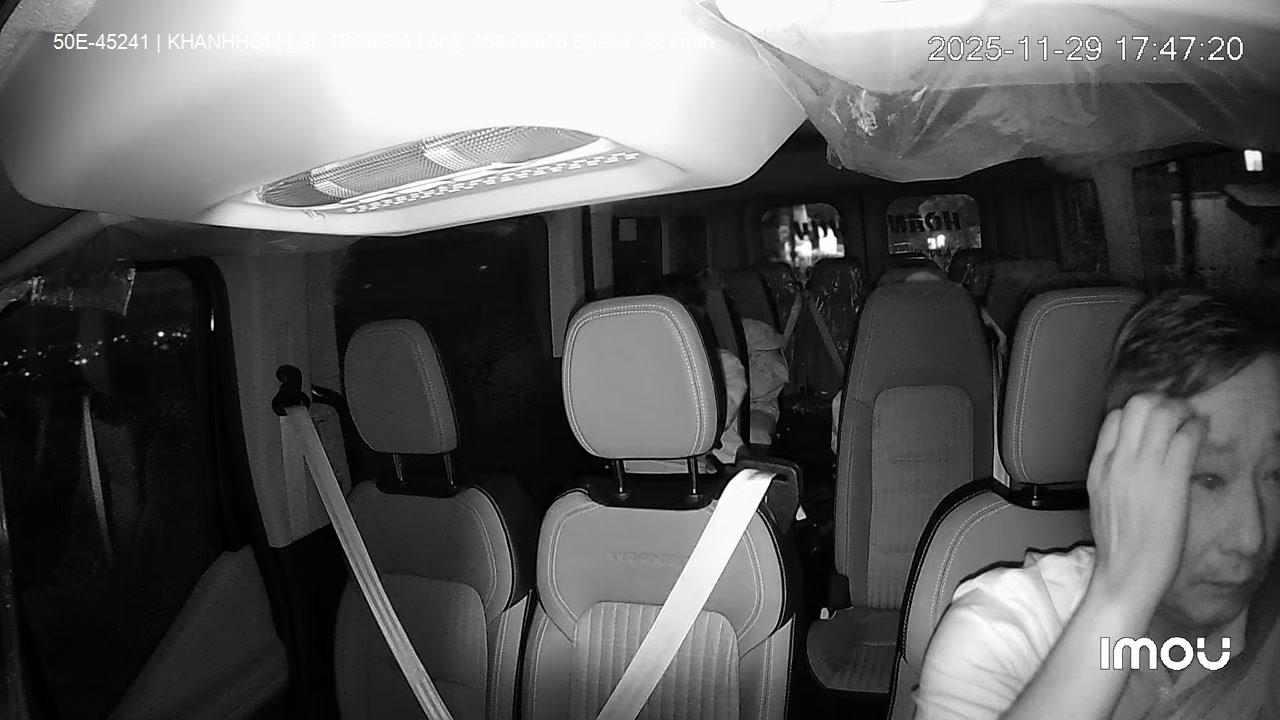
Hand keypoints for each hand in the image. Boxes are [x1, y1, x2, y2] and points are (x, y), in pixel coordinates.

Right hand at [1086, 394, 1206, 612]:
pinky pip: (1186, 437)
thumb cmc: (1118, 543)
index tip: (1155, 422)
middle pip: (1137, 405)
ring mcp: (1143, 468)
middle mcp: (1118, 461)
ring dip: (1182, 411)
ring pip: (1162, 413)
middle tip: (1177, 414)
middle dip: (1162, 402)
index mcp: (1099, 466)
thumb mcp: (1100, 499)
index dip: (1138, 413)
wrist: (1126, 572)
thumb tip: (1133, 456)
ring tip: (1191, 421)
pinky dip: (1197, 428)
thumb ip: (1112, 472)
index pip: (1114, 418)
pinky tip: (1201, 434)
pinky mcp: (1170, 479)